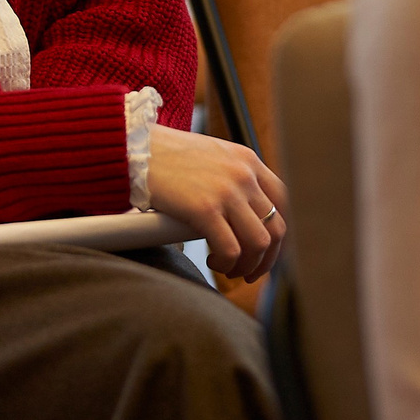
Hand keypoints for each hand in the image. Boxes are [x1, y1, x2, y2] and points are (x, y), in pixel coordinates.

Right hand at [147, 124, 285, 282]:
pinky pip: (231, 250)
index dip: (279, 232)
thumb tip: (241, 215)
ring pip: (259, 243)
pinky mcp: (205, 209)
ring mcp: (227, 191)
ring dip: (247, 265)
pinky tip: (212, 260)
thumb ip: (231, 178)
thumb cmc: (166, 156)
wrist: (136, 148)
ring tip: (228, 268)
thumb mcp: (212, 156)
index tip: (267, 250)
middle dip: (267, 258)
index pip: (283, 201)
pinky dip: (226, 264)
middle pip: (277, 227)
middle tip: (250, 272)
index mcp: (248, 160)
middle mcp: (243, 174)